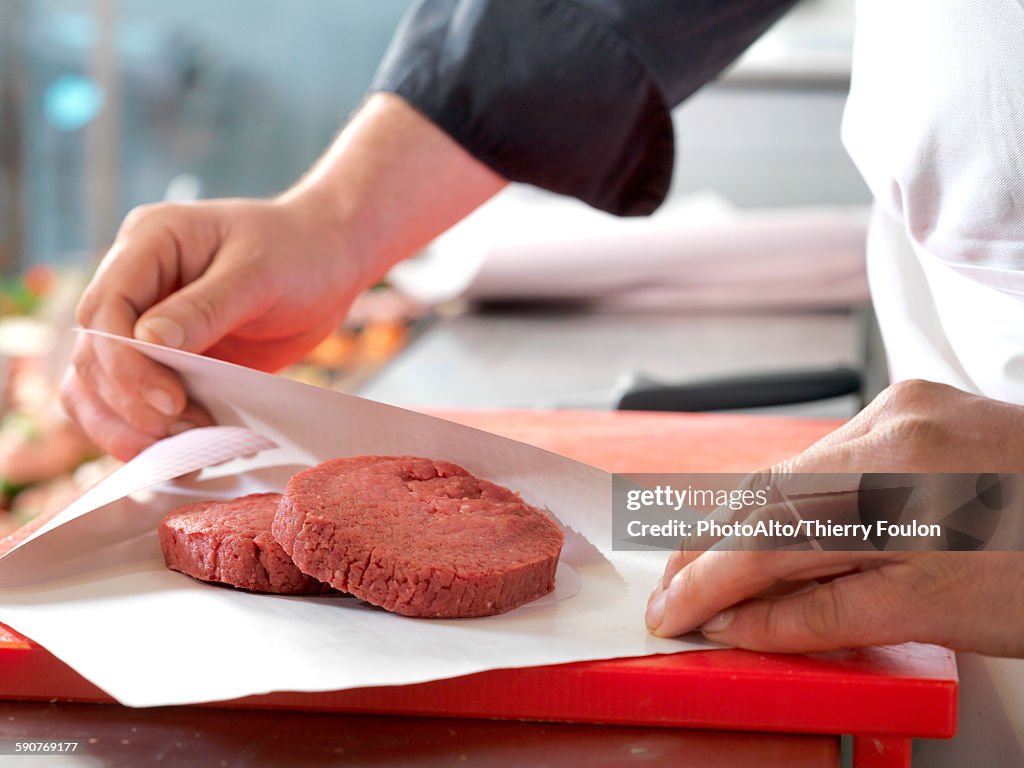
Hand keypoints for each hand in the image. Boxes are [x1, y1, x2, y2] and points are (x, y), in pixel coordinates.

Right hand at [60, 93, 505, 459]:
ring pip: (98, 384)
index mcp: (148, 243)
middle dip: (126, 402)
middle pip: (93, 354)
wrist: (329, 260)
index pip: (104, 310)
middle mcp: (136, 283)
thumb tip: (148, 343)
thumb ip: (205, 307)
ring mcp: (147, 323)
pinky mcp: (169, 359)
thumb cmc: (298, 251)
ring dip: (126, 424)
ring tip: (179, 448)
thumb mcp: (258, 272)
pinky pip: (136, 400)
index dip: (124, 363)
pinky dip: (147, 428)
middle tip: (176, 432)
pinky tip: (180, 448)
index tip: (168, 401)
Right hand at [645, 379, 1023, 656]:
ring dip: (745, 525)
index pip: (773, 534)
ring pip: (792, 472)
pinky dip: (791, 501)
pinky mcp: (911, 406)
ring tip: (706, 569)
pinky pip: (826, 458)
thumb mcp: (945, 612)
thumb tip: (742, 625)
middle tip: (670, 592)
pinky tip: (770, 530)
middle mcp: (895, 424)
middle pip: (769, 493)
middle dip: (709, 549)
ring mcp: (903, 408)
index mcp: (906, 477)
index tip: (672, 614)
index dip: (710, 581)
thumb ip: (828, 616)